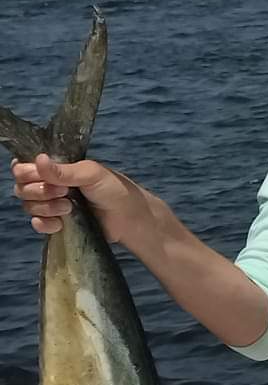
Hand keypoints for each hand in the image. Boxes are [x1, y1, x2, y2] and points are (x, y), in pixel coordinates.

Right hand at [10, 152, 152, 244]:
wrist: (129, 218)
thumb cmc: (113, 189)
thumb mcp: (90, 174)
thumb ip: (63, 170)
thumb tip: (38, 159)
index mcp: (54, 167)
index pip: (21, 167)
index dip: (26, 173)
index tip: (44, 177)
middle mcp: (48, 184)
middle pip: (21, 187)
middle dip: (39, 191)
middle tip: (64, 192)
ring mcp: (51, 204)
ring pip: (28, 206)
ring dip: (46, 208)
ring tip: (69, 207)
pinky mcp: (56, 223)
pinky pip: (36, 224)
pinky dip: (45, 224)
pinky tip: (61, 223)